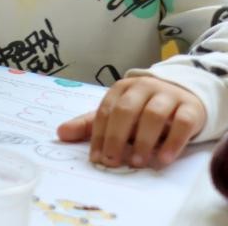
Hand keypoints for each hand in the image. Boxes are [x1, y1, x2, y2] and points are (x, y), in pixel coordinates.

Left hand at [57, 75, 205, 167]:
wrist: (183, 98)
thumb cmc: (142, 110)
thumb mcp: (116, 116)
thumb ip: (90, 125)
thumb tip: (60, 134)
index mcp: (121, 89)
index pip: (105, 112)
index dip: (99, 135)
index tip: (96, 159)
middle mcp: (143, 88)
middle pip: (126, 111)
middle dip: (117, 137)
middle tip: (113, 161)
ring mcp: (168, 96)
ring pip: (153, 115)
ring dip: (144, 141)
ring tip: (137, 162)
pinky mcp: (190, 108)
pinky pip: (182, 123)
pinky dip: (173, 142)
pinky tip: (163, 159)